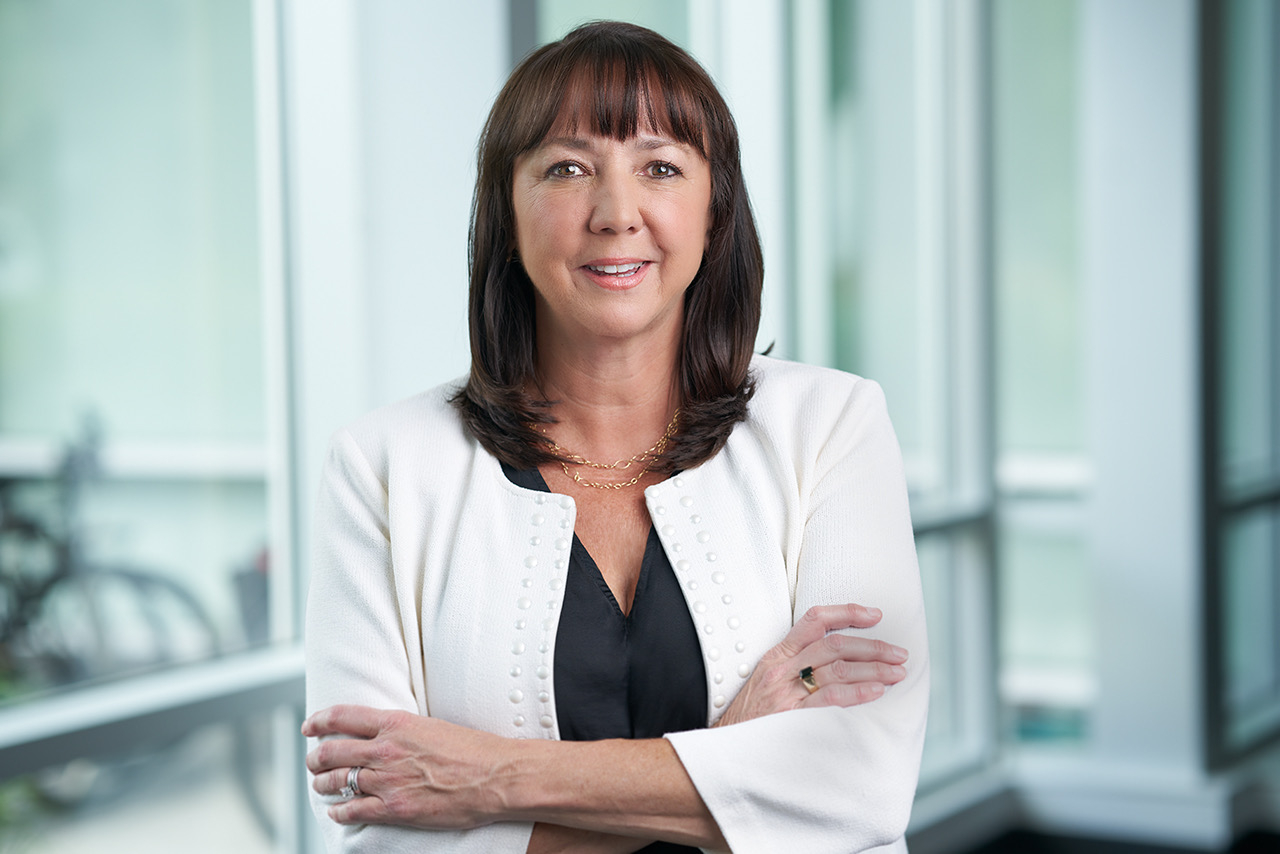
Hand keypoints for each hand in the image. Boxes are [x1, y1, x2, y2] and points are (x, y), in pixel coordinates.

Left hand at [303, 705, 512, 828]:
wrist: (496, 777)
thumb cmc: (473, 751)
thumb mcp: (432, 726)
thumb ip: (402, 730)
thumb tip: (381, 734)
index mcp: (396, 723)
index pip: (342, 716)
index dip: (318, 720)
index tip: (308, 726)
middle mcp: (386, 750)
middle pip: (331, 751)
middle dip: (315, 758)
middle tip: (312, 761)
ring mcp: (388, 781)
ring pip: (336, 782)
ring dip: (321, 784)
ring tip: (320, 785)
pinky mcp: (395, 809)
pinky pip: (352, 810)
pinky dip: (338, 811)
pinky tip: (336, 811)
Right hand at [714, 603, 907, 727]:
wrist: (725, 747)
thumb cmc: (751, 715)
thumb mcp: (767, 679)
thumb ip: (797, 664)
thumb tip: (841, 657)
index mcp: (777, 655)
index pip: (815, 619)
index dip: (848, 612)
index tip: (876, 615)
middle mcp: (782, 669)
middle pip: (835, 645)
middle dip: (873, 647)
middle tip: (899, 653)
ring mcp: (786, 693)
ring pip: (838, 669)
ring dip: (874, 670)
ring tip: (897, 673)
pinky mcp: (791, 717)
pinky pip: (830, 699)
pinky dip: (857, 692)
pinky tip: (876, 692)